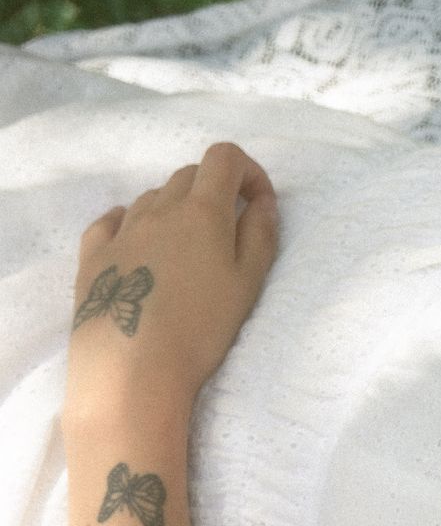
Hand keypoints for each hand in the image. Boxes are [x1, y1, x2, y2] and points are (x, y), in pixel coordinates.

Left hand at [66, 142, 278, 420]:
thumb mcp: (249, 283)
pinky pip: (112, 220)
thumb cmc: (201, 327)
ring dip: (176, 209)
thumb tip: (262, 203)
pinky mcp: (93, 254)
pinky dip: (131, 220)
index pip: (224, 157)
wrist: (132, 368)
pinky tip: (137, 241)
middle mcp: (159, 209)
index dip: (248, 171)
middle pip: (189, 174)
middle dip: (214, 190)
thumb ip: (261, 234)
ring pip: (153, 197)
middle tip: (227, 231)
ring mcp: (121, 229)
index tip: (257, 202)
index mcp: (202, 211)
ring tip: (185, 250)